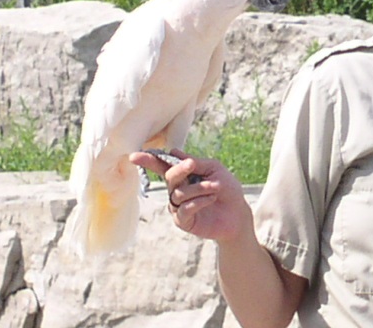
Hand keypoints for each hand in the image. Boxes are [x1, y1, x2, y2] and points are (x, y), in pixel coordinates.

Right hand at [129, 149, 252, 241]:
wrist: (238, 213)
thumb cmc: (227, 189)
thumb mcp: (214, 169)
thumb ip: (195, 162)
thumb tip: (173, 152)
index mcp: (182, 175)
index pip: (162, 166)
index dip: (148, 160)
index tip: (134, 156)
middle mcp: (176, 189)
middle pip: (169, 176)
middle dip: (180, 170)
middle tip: (192, 165)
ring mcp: (178, 206)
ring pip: (178, 193)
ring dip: (198, 188)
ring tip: (215, 189)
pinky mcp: (183, 221)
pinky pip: (184, 208)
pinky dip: (198, 201)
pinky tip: (210, 199)